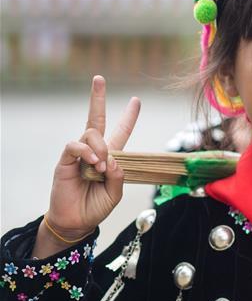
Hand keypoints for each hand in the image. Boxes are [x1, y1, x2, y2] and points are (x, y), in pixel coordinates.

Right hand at [33, 76, 139, 256]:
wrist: (75, 221)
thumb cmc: (95, 207)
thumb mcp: (115, 193)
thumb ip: (119, 175)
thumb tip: (113, 158)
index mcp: (109, 157)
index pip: (120, 132)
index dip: (128, 118)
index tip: (136, 101)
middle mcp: (94, 151)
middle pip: (97, 119)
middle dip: (97, 98)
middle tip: (99, 78)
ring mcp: (79, 154)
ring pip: (91, 133)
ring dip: (101, 148)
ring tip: (102, 166)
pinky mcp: (65, 160)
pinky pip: (75, 145)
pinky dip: (87, 151)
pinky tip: (93, 163)